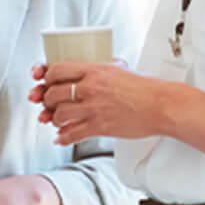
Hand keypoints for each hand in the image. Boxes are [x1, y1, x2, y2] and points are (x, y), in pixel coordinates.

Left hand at [29, 61, 166, 146]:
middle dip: (46, 100)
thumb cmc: (145, 87)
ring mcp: (94, 108)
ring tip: (56, 120)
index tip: (43, 81)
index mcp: (94, 70)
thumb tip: (88, 68)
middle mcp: (90, 88)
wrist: (161, 105)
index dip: (45, 76)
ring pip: (59, 114)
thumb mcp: (119, 67)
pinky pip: (72, 134)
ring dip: (54, 118)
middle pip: (53, 93)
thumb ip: (100, 66)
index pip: (57, 69)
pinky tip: (60, 138)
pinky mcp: (100, 126)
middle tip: (47, 104)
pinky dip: (62, 138)